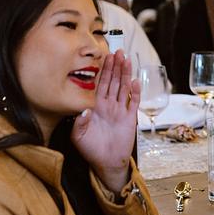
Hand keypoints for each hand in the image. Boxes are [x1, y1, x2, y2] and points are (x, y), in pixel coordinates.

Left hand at [71, 51, 139, 192]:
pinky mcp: (129, 119)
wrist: (106, 162)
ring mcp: (120, 111)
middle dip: (116, 67)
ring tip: (127, 60)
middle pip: (113, 82)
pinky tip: (135, 82)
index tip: (106, 57)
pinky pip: (133, 103)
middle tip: (118, 52)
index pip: (101, 84)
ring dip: (125, 75)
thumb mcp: (78, 136)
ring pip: (123, 88)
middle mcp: (109, 106)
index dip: (104, 71)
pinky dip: (134, 93)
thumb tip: (84, 109)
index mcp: (96, 107)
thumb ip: (79, 122)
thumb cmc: (90, 149)